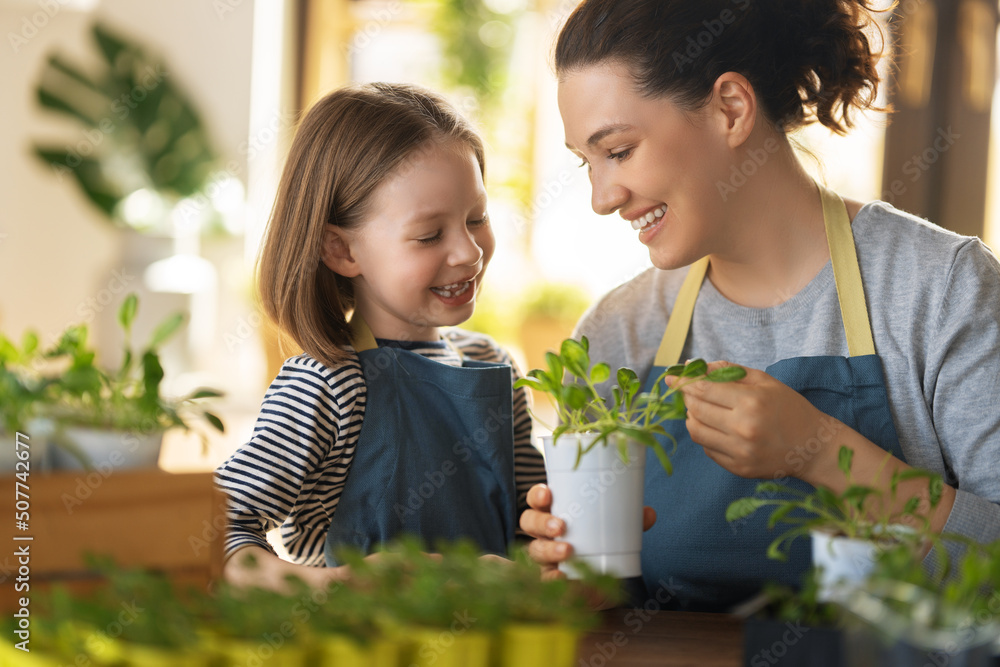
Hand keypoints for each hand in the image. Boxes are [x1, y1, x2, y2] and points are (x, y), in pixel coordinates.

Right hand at [519, 484, 655, 580]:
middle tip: (561, 526)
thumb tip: (648, 513)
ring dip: (548, 550)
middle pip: (529, 523)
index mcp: (553, 514)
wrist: (597, 588)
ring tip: (567, 551)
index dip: (537, 495)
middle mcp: (542, 535)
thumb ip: (628, 523)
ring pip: (534, 550)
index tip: (547, 494)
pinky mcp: (548, 582)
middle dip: (542, 522)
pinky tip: (562, 577)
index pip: (536, 500)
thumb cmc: (597, 548)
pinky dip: (552, 578)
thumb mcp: (613, 533)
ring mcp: (542, 560)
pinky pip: (543, 580)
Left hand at [667, 361, 838, 479]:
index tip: (671, 378)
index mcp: (751, 402)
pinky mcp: (739, 468)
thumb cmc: (789, 408)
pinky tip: (718, 428)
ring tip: (704, 410)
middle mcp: (743, 429)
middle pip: (695, 410)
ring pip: (696, 431)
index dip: (683, 382)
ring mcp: (740, 452)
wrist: (813, 446)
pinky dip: (706, 435)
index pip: (703, 390)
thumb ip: (727, 370)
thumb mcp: (763, 381)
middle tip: (690, 392)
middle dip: (687, 398)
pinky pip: (707, 449)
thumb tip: (693, 365)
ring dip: (692, 417)